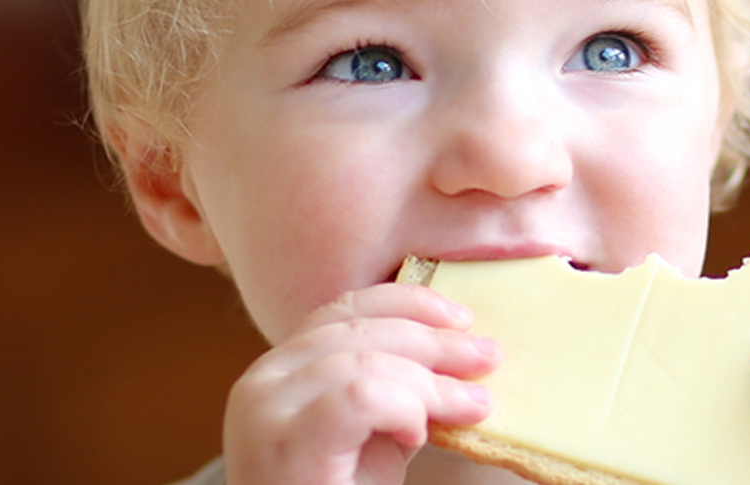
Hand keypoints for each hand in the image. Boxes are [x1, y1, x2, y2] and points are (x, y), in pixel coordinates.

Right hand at [222, 284, 500, 484]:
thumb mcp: (372, 441)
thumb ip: (398, 393)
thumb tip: (459, 354)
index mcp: (280, 371)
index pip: (345, 309)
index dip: (408, 304)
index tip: (461, 318)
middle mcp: (262, 381)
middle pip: (358, 329)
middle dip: (433, 339)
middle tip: (487, 356)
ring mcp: (265, 411)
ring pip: (363, 361)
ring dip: (430, 381)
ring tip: (471, 404)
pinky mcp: (284, 445)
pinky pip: (359, 398)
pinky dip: (402, 408)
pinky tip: (416, 436)